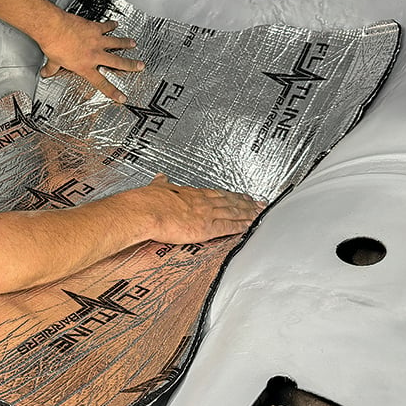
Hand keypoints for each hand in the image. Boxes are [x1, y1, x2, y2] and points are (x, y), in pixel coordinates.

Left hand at [39, 14, 144, 102]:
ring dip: (125, 43)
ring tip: (133, 44)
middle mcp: (94, 55)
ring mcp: (96, 41)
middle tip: (140, 66)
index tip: (122, 97)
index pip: (101, 83)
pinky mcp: (95, 28)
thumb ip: (52, 69)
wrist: (54, 28)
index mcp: (85, 67)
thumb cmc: (54, 45)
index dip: (113, 92)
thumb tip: (46, 73)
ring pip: (116, 43)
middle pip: (117, 62)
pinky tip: (116, 24)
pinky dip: (111, 25)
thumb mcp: (53, 61)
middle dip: (130, 65)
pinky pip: (106, 27)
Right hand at [135, 174, 264, 242]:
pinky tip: (249, 226)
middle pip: (229, 201)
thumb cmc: (148, 201)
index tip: (240, 195)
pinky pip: (227, 227)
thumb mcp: (156, 187)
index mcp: (191, 193)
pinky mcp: (205, 229)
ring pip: (233, 212)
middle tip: (259, 203)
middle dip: (246, 202)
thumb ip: (162, 183)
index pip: (216, 193)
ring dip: (248, 213)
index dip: (230, 195)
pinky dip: (240, 226)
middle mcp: (202, 202)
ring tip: (259, 213)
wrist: (146, 211)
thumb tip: (161, 177)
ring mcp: (205, 215)